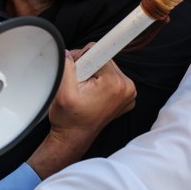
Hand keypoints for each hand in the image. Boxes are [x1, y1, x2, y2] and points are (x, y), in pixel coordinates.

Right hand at [28, 46, 136, 178]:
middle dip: (87, 66)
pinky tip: (91, 94)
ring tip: (84, 91)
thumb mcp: (62, 91)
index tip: (86, 60)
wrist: (73, 137)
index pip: (99, 51)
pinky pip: (110, 76)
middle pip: (103, 58)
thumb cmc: (69, 119)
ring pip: (106, 66)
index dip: (84, 57)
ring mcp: (128, 92)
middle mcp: (127, 87)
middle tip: (78, 85)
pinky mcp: (125, 95)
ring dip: (92, 74)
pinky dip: (99, 81)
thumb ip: (67, 65)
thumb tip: (69, 51)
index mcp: (115, 84)